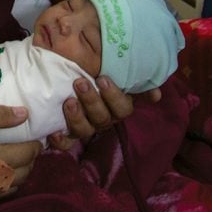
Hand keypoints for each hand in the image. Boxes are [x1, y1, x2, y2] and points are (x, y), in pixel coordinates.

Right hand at [0, 105, 40, 186]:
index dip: (34, 146)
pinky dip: (2, 188)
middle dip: (30, 162)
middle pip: (22, 174)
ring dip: (18, 177)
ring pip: (10, 188)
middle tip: (28, 152)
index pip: (26, 154)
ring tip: (16, 165)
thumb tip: (25, 114)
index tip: (36, 140)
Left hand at [47, 76, 161, 150]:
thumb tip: (156, 96)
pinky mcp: (66, 135)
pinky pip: (66, 144)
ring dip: (77, 117)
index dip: (114, 96)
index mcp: (115, 105)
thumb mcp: (106, 67)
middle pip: (103, 118)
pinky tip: (54, 132)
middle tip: (80, 82)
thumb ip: (130, 77)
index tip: (102, 79)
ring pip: (86, 130)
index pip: (123, 108)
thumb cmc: (88, 71)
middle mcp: (102, 119)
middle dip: (92, 101)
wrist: (62, 76)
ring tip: (69, 101)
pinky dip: (61, 140)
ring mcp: (85, 127)